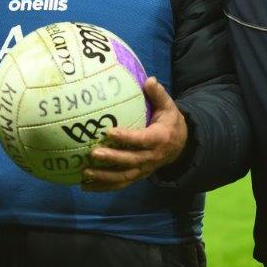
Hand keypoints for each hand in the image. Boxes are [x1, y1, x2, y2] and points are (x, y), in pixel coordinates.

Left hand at [80, 77, 186, 191]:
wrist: (181, 146)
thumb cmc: (169, 122)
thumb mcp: (169, 107)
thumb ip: (159, 94)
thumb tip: (149, 80)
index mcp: (159, 139)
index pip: (142, 140)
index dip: (126, 137)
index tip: (109, 132)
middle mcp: (151, 157)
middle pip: (130, 161)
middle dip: (112, 159)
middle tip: (93, 153)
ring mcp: (144, 170)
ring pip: (124, 177)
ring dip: (104, 177)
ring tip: (86, 173)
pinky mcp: (137, 176)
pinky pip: (120, 184)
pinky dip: (103, 186)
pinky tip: (85, 185)